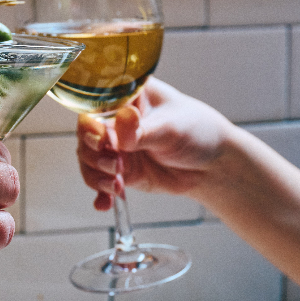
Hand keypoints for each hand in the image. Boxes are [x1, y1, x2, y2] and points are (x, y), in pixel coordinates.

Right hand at [76, 77, 232, 210]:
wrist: (212, 166)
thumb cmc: (197, 132)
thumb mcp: (171, 128)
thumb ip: (142, 130)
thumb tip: (122, 120)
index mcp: (127, 97)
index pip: (95, 105)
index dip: (91, 124)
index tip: (101, 139)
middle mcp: (116, 120)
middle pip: (86, 135)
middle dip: (94, 155)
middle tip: (114, 165)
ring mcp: (117, 146)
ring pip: (89, 160)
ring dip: (96, 176)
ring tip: (116, 185)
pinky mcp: (121, 170)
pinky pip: (100, 182)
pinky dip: (100, 194)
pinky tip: (105, 203)